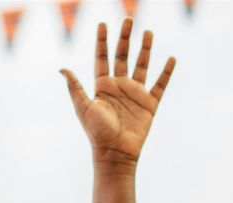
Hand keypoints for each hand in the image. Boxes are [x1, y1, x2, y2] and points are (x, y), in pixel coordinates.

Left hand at [60, 19, 174, 169]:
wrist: (116, 153)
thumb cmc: (97, 132)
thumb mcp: (83, 107)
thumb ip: (75, 87)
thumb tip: (61, 68)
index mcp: (102, 86)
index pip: (102, 58)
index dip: (102, 41)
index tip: (102, 24)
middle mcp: (119, 86)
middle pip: (123, 56)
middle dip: (125, 38)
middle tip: (128, 19)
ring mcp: (135, 94)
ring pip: (141, 65)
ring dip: (145, 49)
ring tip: (148, 32)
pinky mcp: (149, 104)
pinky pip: (160, 85)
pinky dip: (166, 72)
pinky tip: (171, 59)